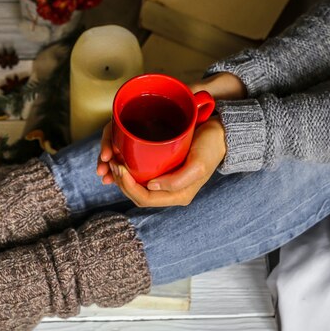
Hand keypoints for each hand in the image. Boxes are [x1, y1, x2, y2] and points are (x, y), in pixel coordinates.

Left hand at [96, 72, 241, 205]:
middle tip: (111, 161)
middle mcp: (167, 190)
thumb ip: (178, 180)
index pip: (144, 199)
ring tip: (110, 159)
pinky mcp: (160, 167)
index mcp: (177, 195)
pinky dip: (124, 166)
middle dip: (119, 180)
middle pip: (134, 193)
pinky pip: (137, 172)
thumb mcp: (199, 165)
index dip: (127, 186)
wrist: (219, 131)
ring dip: (117, 174)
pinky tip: (116, 157)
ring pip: (133, 184)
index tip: (120, 167)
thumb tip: (152, 186)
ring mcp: (163, 179)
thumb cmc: (211, 147)